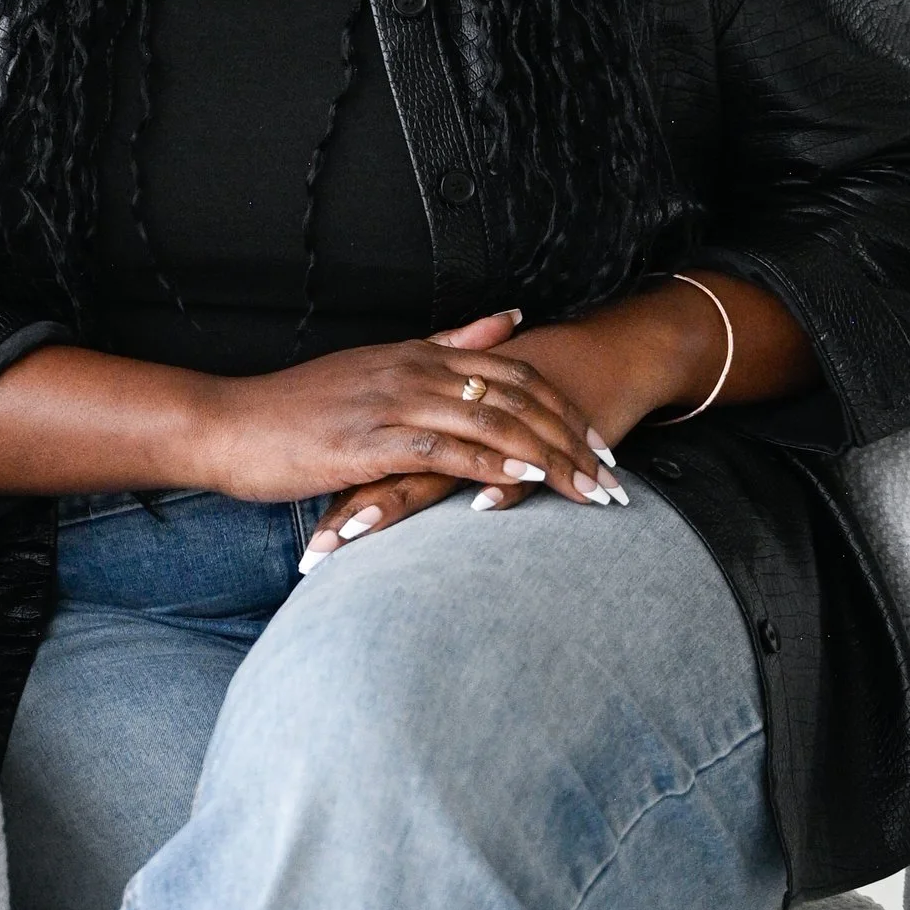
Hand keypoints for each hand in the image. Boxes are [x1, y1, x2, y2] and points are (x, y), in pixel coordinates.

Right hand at [220, 311, 624, 566]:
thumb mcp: (377, 366)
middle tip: (612, 474)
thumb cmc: (295, 410)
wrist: (227, 425)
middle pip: (516, 397)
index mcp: (418, 355)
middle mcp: (413, 371)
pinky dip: (492, 462)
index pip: (513, 373)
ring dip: (548, 456)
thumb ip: (448, 342)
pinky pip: (446, 448)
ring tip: (589, 486)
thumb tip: (508, 318)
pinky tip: (525, 480)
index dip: (562, 407)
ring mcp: (392, 403)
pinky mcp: (370, 439)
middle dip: (571, 437)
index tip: (598, 442)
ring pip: (491, 421)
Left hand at [301, 274, 817, 560]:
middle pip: (397, 464)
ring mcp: (500, 424)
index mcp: (434, 408)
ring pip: (444, 465)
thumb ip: (434, 438)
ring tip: (356, 541)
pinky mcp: (544, 433)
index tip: (304, 535)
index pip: (378, 453)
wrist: (605, 358)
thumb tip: (386, 475)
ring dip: (400, 506)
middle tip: (314, 552)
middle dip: (356, 510)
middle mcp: (458, 416)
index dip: (341, 491)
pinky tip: (480, 508)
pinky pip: (521, 460)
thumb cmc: (532, 392)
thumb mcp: (475, 408)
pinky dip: (503, 482)